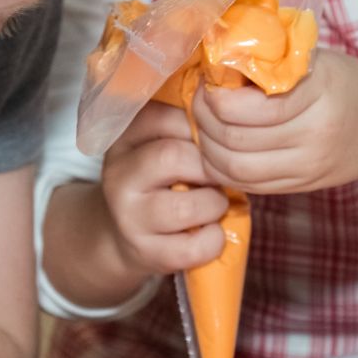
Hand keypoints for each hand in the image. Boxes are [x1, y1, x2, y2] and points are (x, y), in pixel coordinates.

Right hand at [99, 103, 228, 276]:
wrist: (128, 234)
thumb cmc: (163, 180)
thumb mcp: (162, 142)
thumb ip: (191, 123)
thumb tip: (239, 106)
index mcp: (125, 136)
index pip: (167, 116)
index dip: (205, 128)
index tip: (216, 141)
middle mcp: (118, 174)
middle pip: (172, 156)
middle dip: (210, 167)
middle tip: (220, 174)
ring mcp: (128, 216)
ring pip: (184, 206)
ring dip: (214, 204)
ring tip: (215, 203)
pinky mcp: (145, 251)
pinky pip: (191, 247)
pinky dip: (213, 240)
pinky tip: (211, 231)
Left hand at [190, 49, 357, 194]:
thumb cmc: (345, 83)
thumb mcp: (314, 60)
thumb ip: (270, 61)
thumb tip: (214, 56)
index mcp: (320, 94)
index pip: (254, 107)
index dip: (217, 97)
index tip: (208, 80)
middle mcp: (316, 135)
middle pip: (238, 140)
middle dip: (205, 120)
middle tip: (198, 100)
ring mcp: (309, 167)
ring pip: (237, 168)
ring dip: (207, 147)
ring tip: (203, 124)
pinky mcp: (301, 186)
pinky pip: (248, 185)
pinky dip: (221, 168)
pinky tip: (216, 148)